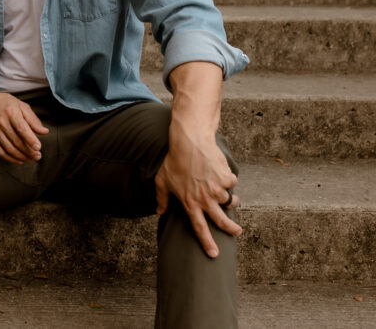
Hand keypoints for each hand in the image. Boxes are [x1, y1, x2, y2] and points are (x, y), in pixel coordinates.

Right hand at [0, 87, 47, 163]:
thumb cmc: (3, 102)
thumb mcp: (20, 105)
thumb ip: (33, 119)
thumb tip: (44, 131)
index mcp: (10, 112)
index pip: (21, 128)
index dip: (30, 139)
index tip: (38, 147)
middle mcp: (1, 122)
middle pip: (16, 141)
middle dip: (29, 151)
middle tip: (38, 156)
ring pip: (9, 148)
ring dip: (22, 156)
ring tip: (31, 159)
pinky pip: (0, 151)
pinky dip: (10, 158)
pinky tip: (19, 160)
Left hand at [154, 126, 241, 257]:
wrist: (190, 142)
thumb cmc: (174, 160)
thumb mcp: (163, 180)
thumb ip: (162, 198)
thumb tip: (159, 212)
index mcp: (189, 202)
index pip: (199, 227)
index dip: (207, 242)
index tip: (214, 254)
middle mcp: (204, 199)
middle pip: (221, 221)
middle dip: (231, 229)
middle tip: (236, 232)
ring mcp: (216, 189)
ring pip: (229, 200)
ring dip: (228, 197)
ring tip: (223, 191)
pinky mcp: (226, 178)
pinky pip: (232, 183)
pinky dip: (228, 178)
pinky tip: (219, 170)